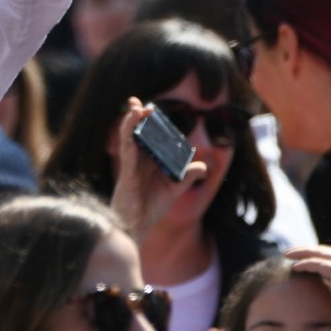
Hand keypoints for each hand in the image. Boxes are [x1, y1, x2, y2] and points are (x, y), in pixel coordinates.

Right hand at [109, 98, 205, 237]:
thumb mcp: (174, 189)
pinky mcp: (127, 170)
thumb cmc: (150, 209)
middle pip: (137, 133)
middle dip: (137, 117)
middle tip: (141, 103)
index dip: (152, 124)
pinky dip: (128, 134)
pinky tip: (132, 124)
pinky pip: (126, 148)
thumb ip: (186, 176)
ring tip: (136, 106)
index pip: (151, 137)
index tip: (155, 111)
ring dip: (131, 120)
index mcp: (148, 162)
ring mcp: (131, 164)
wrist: (138, 227)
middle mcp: (138, 160)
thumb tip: (203, 166)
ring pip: (129, 136)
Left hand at [283, 245, 330, 330]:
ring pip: (320, 254)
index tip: (302, 255)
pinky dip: (307, 264)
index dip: (316, 253)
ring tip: (287, 254)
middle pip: (323, 250)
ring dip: (301, 253)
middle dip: (305, 249)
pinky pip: (320, 265)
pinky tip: (295, 267)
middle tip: (289, 251)